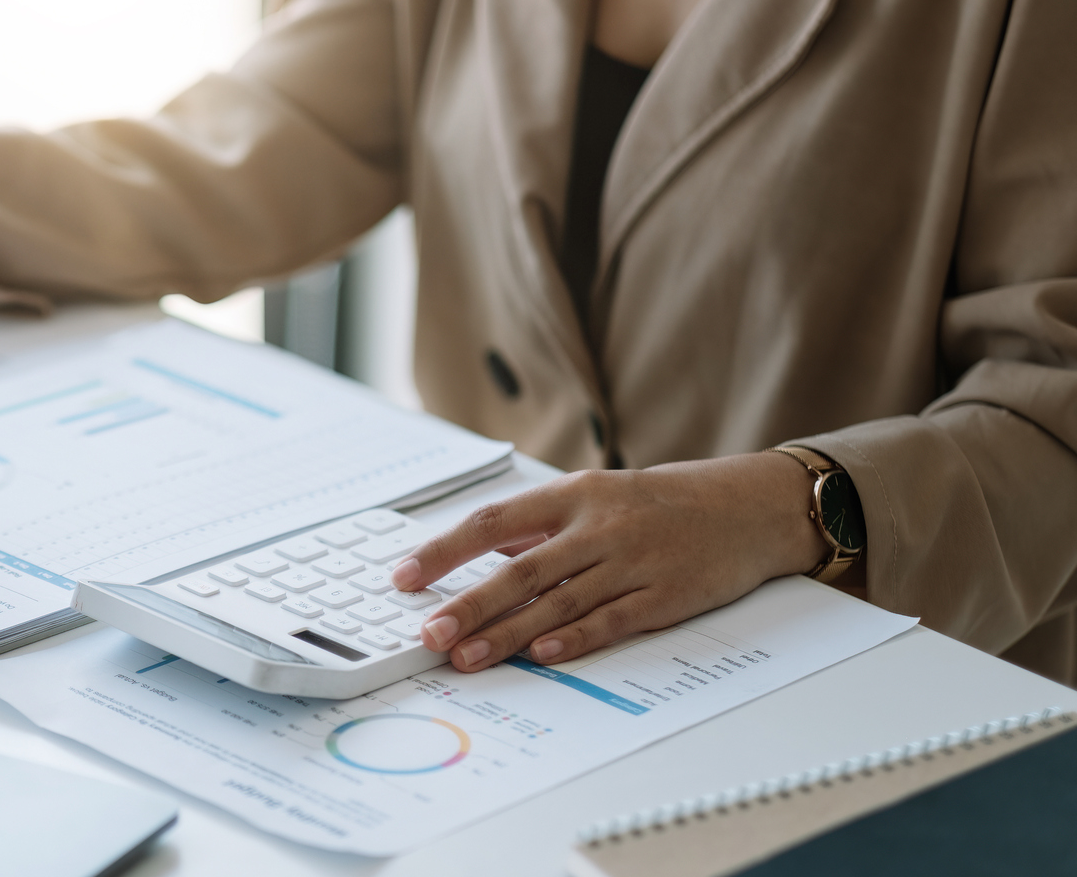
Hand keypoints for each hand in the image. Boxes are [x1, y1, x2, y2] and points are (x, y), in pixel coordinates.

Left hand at [390, 452, 829, 671]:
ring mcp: (632, 564)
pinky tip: (541, 656)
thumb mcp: (596, 495)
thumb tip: (482, 551)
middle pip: (521, 570)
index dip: (445, 551)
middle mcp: (599, 527)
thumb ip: (540, 525)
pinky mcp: (664, 598)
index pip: (493, 522)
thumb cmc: (661, 503)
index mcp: (574, 495)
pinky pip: (611, 621)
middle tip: (429, 631)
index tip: (405, 576)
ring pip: (558, 603)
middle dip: (469, 604)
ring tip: (466, 657)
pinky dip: (574, 640)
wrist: (747, 507)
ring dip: (507, 633)